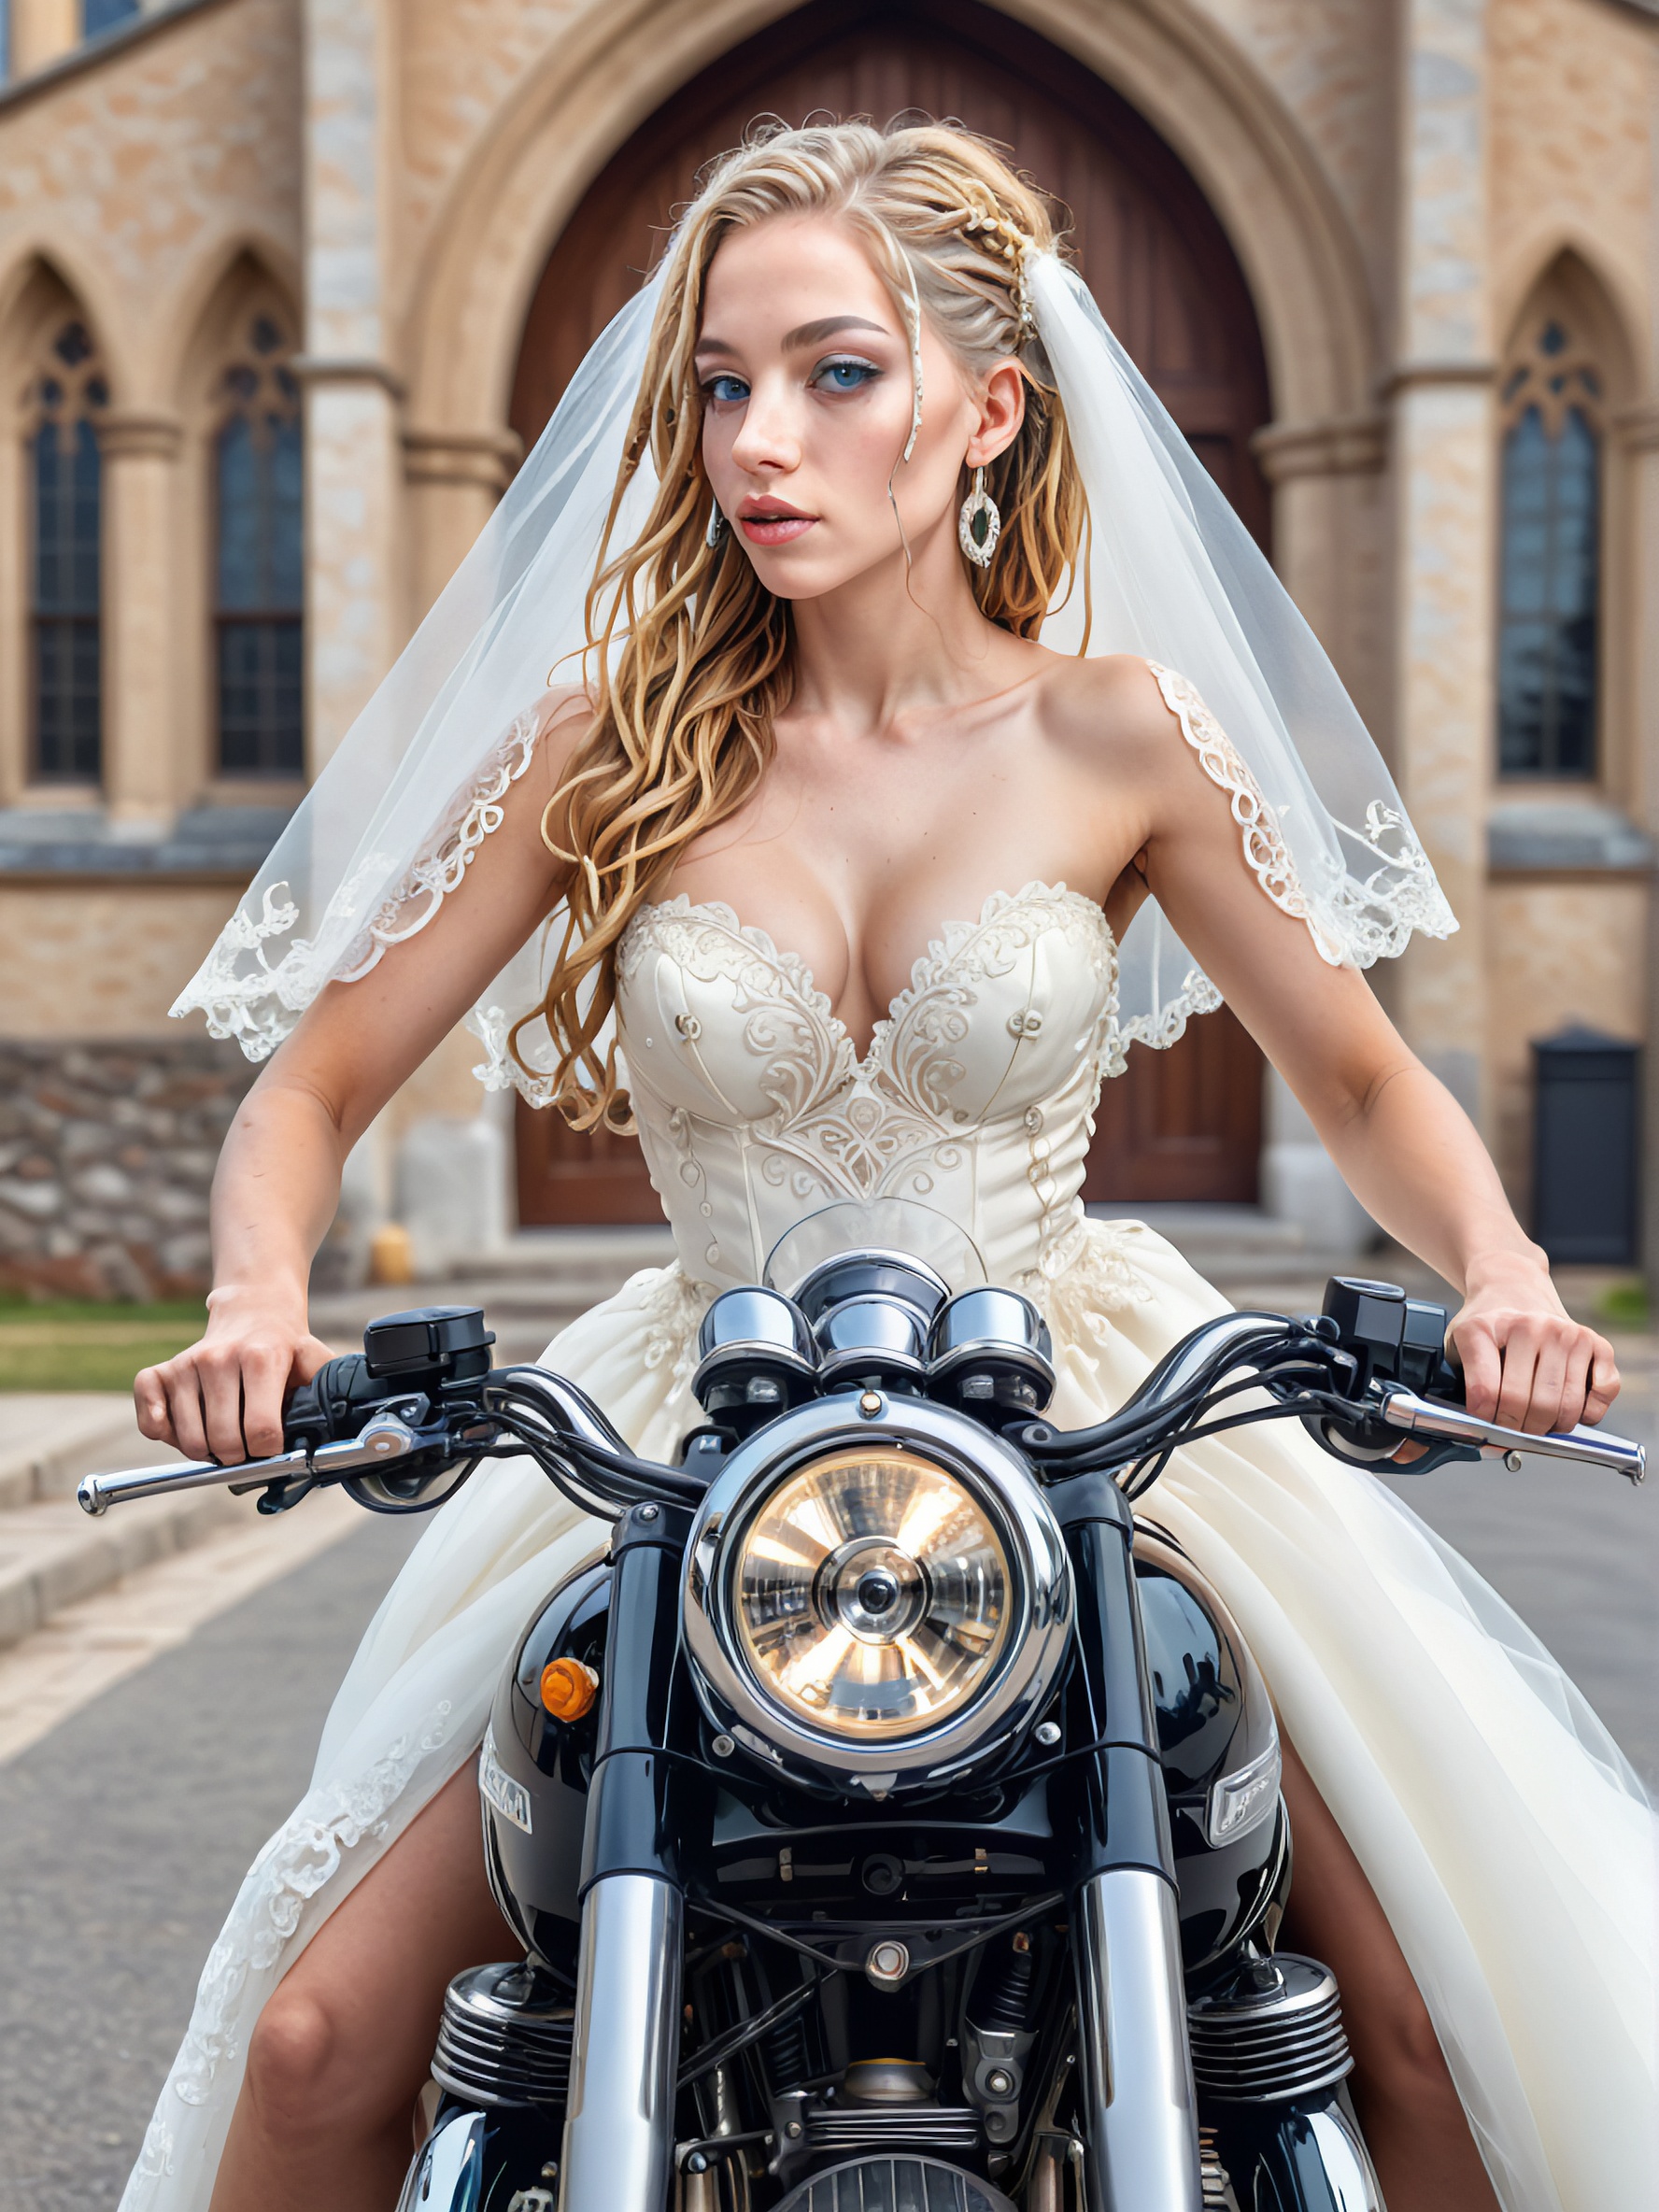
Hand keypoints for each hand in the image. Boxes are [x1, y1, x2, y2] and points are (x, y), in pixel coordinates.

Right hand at [135, 1289, 334, 1464]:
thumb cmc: (286, 1347)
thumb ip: (332, 1395)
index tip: (273, 1446)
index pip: (261, 1432)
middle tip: (248, 1446)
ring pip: (189, 1440)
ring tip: (226, 1434)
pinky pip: (150, 1421)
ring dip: (208, 1451)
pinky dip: (164, 1433)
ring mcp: (187, 1364)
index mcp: (262, 1358)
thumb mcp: (316, 1362)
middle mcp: (220, 1358)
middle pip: (224, 1442)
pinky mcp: (161, 1371)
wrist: (253, 1311)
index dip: (269, 1451)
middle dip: (239, 1456)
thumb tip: (354, 1431)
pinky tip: (187, 1426)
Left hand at [1449, 1259, 1618, 1434]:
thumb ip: (1465, 1382)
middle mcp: (1530, 1327)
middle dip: (1518, 1429)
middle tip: (1513, 1428)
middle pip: (1526, 1404)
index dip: (1485, 1418)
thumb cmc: (1489, 1326)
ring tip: (1537, 1422)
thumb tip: (1482, 1429)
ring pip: (1564, 1406)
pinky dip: (1589, 1413)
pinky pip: (1603, 1393)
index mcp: (1484, 1329)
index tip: (1486, 1420)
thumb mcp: (1459, 1346)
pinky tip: (1569, 1408)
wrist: (1514, 1289)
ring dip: (1550, 1426)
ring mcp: (1567, 1334)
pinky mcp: (1597, 1343)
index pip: (1487, 1391)